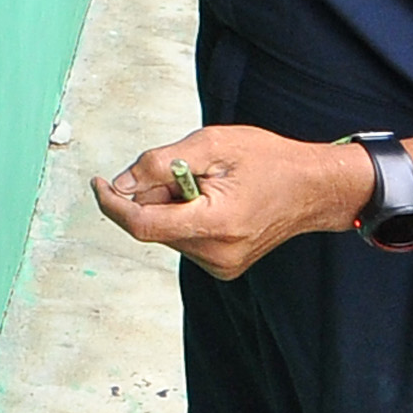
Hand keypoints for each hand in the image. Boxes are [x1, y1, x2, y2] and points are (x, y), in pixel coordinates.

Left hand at [92, 126, 372, 279]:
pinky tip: (212, 201)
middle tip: (182, 169)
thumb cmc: (270, 160)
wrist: (314, 189)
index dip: (112, 204)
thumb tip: (120, 183)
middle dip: (152, 195)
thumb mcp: (213, 144)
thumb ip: (161, 163)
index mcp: (216, 224)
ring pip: (166, 234)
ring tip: (207, 184)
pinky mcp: (222, 268)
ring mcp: (220, 266)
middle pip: (153, 227)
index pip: (142, 225)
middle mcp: (216, 254)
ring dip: (170, 206)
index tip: (98, 183)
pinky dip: (184, 217)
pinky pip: (184, 240)